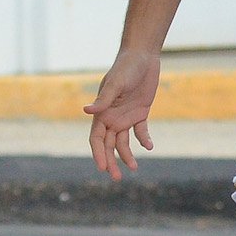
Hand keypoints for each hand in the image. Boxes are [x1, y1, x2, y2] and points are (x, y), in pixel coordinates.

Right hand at [85, 48, 160, 180]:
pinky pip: (141, 130)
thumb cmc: (125, 68)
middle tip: (116, 178)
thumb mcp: (115, 84)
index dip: (98, 154)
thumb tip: (86, 111)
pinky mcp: (140, 112)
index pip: (97, 139)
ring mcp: (126, 116)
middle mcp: (112, 117)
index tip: (102, 168)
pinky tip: (149, 147)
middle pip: (109, 145)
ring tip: (134, 168)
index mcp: (102, 113)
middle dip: (111, 161)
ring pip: (124, 142)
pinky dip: (144, 139)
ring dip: (127, 155)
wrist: (142, 57)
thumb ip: (103, 100)